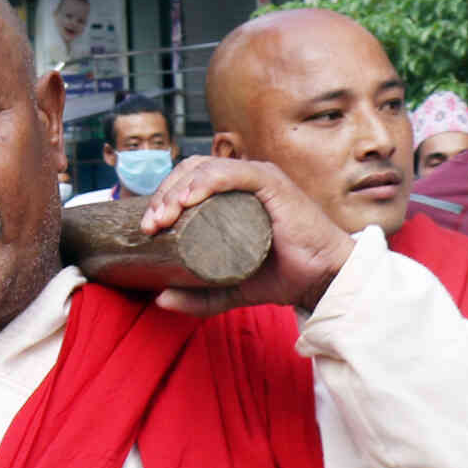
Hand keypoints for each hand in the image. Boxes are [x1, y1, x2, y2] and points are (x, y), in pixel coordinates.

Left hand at [134, 156, 354, 315]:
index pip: (186, 181)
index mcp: (231, 193)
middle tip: (149, 226)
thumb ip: (198, 297)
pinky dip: (207, 181)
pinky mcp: (273, 184)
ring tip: (163, 217)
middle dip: (163, 195)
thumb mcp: (229, 289)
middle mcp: (242, 180)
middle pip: (189, 172)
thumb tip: (160, 299)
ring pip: (205, 169)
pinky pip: (235, 173)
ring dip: (177, 189)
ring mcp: (258, 178)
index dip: (161, 197)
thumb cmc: (281, 276)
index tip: (146, 228)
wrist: (321, 280)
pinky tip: (188, 198)